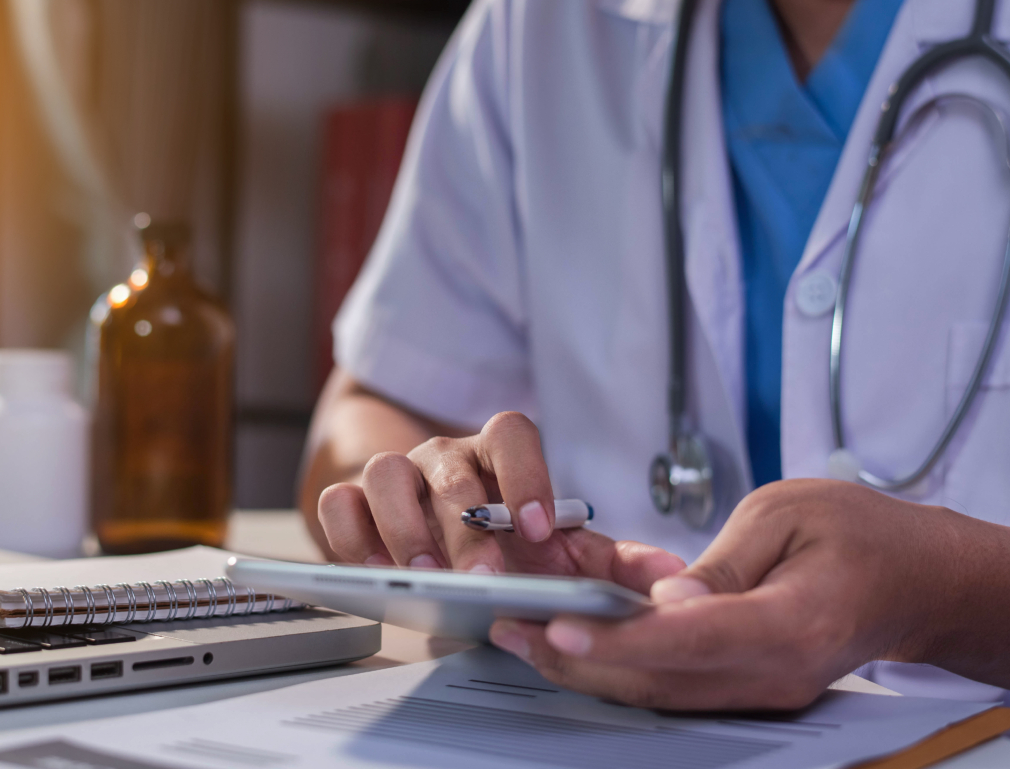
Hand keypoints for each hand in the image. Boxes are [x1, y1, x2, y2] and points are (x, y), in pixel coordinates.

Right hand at [317, 411, 684, 583]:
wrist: (441, 532)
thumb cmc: (506, 540)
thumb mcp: (562, 552)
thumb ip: (614, 562)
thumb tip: (672, 574)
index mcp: (498, 454)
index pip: (511, 433)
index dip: (527, 475)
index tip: (542, 528)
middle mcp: (444, 456)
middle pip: (449, 468)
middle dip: (466, 525)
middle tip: (485, 575)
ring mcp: (395, 475)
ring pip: (385, 474)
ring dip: (403, 527)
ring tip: (425, 575)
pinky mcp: (353, 504)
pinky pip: (338, 504)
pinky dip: (350, 534)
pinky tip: (374, 569)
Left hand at [489, 479, 964, 709]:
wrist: (914, 582)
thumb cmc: (859, 533)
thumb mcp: (787, 514)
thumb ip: (721, 564)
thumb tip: (662, 601)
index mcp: (790, 626)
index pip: (689, 639)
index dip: (618, 636)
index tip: (558, 622)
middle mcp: (773, 675)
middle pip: (657, 680)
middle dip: (574, 655)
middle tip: (509, 624)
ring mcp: (760, 692)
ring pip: (654, 691)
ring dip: (582, 662)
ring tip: (521, 628)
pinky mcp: (745, 688)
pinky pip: (670, 684)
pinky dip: (615, 660)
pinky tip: (572, 631)